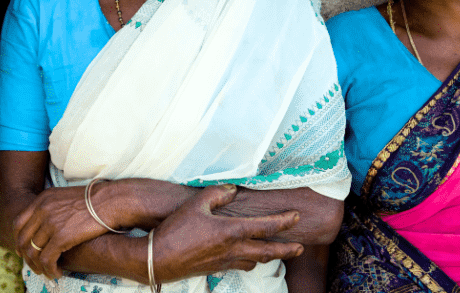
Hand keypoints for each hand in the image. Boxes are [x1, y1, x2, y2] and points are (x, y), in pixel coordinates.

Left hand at [15, 181, 130, 277]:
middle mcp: (42, 210)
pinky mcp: (61, 237)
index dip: (18, 239)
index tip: (23, 250)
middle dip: (27, 256)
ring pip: (33, 252)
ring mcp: (50, 223)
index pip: (18, 222)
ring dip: (38, 266)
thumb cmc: (93, 200)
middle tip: (35, 265)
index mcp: (42, 199)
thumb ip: (51, 208)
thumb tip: (44, 225)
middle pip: (23, 239)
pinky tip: (57, 272)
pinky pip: (46, 259)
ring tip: (47, 272)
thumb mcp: (65, 198)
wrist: (110, 201)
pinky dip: (50, 269)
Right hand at [151, 184, 304, 282]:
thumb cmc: (176, 229)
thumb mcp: (196, 204)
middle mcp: (233, 250)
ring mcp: (225, 262)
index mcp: (231, 231)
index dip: (283, 221)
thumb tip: (232, 189)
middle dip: (286, 250)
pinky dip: (249, 260)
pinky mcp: (216, 269)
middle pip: (268, 252)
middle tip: (300, 248)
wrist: (159, 259)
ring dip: (268, 256)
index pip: (265, 227)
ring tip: (274, 251)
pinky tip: (246, 256)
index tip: (296, 217)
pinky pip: (240, 265)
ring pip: (255, 261)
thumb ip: (217, 194)